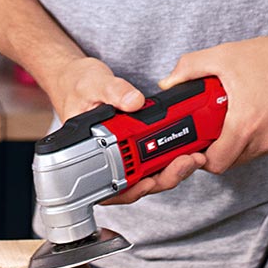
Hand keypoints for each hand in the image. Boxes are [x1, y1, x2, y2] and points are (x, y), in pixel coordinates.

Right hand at [37, 55, 204, 206]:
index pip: (109, 185)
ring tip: (193, 158)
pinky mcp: (133, 144)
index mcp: (90, 150)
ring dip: (171, 170)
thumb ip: (114, 91)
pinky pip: (152, 160)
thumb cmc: (76, 85)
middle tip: (186, 162)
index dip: (132, 190)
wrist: (74, 78)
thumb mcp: (94, 83)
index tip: (151, 182)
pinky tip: (186, 150)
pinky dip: (170, 158)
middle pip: (136, 184)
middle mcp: (106, 157)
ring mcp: (121, 153)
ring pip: (147, 176)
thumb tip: (135, 102)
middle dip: (165, 178)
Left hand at [159, 31, 267, 173]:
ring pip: (256, 153)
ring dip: (246, 140)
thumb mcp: (225, 55)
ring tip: (246, 111)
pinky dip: (267, 135)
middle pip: (235, 160)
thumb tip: (169, 82)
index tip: (201, 143)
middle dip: (223, 146)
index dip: (204, 157)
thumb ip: (190, 68)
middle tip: (220, 125)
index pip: (217, 163)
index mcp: (246, 124)